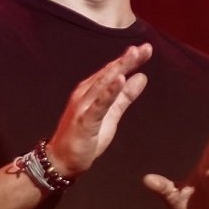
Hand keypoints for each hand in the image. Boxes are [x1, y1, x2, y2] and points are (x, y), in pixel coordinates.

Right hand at [47, 43, 152, 176]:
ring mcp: (83, 106)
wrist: (62, 161)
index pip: (112, 72)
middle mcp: (85, 94)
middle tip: (145, 48)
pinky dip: (109, 91)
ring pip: (103, 84)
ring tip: (134, 56)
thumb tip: (142, 77)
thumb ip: (125, 97)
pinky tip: (120, 80)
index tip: (145, 49)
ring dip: (119, 69)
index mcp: (91, 91)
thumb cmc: (85, 137)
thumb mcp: (111, 115)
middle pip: (109, 73)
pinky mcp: (84, 121)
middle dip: (127, 60)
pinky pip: (99, 104)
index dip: (129, 60)